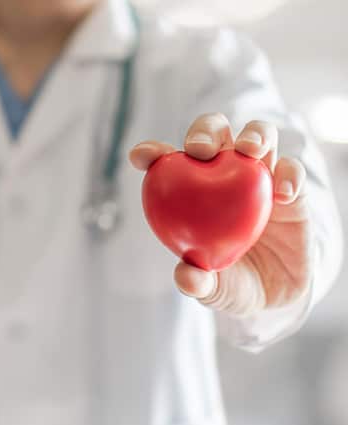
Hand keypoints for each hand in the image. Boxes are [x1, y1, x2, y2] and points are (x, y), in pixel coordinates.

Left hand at [129, 113, 311, 315]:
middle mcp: (223, 173)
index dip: (152, 153)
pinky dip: (288, 175)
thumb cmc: (232, 283)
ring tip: (249, 151)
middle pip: (214, 133)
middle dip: (205, 132)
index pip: (166, 162)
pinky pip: (291, 170)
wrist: (277, 294)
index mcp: (190, 191)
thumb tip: (186, 277)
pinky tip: (282, 194)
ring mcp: (258, 176)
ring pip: (257, 137)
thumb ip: (199, 282)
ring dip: (253, 136)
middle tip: (200, 150)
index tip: (141, 157)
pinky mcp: (291, 188)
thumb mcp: (214, 290)